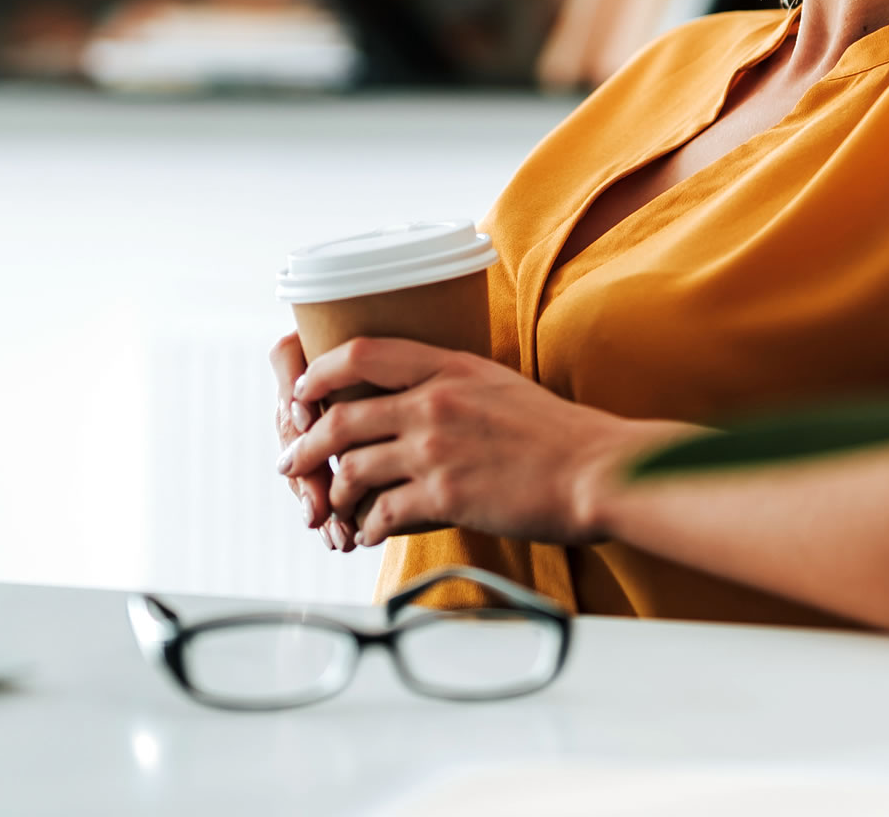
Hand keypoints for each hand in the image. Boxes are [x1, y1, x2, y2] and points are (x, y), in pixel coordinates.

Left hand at [276, 337, 687, 548]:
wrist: (595, 470)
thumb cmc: (557, 432)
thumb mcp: (500, 383)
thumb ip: (455, 382)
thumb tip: (416, 394)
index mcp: (451, 365)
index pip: (362, 353)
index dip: (319, 374)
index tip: (303, 391)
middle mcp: (436, 402)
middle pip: (343, 419)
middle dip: (307, 444)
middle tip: (293, 461)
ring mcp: (438, 449)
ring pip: (354, 470)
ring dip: (336, 493)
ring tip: (335, 506)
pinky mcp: (447, 496)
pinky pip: (382, 514)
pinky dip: (367, 528)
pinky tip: (370, 534)